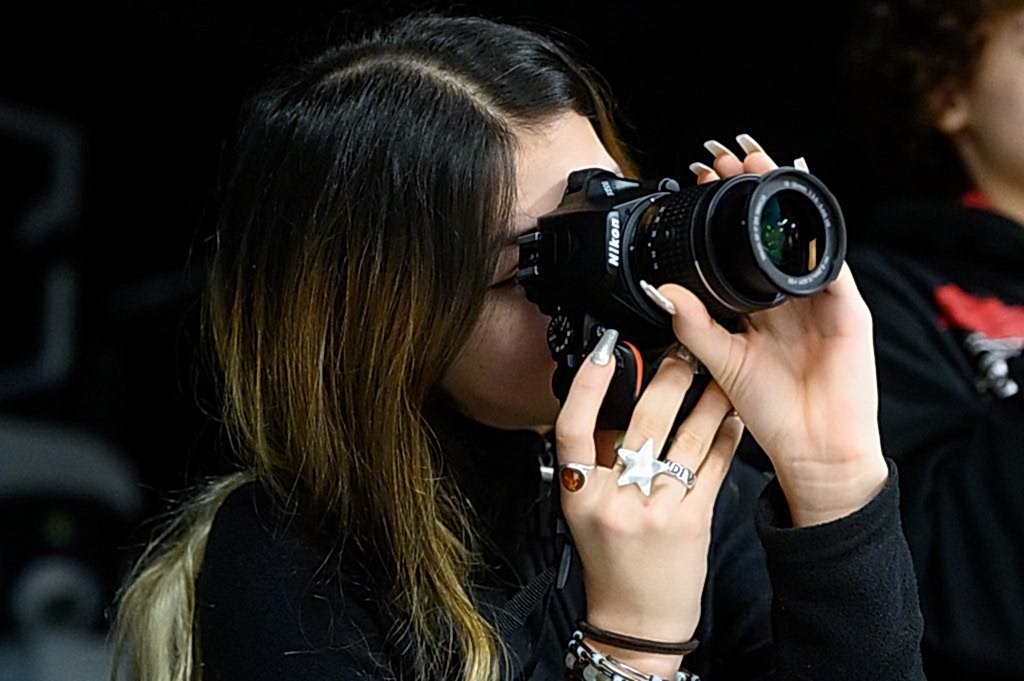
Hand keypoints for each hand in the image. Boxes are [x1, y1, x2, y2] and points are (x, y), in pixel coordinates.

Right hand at [555, 330, 743, 675]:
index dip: (588, 384)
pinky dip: (725, 438)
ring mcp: (654, 511)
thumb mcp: (585, 510)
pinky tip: (731, 420)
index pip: (574, 428)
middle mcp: (614, 501)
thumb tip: (614, 400)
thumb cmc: (610, 560)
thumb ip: (595, 461)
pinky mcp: (691, 521)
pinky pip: (713, 466)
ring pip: (686, 438)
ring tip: (719, 376)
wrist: (637, 620)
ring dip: (707, 400)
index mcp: (578, 495)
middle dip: (669, 379)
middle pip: (643, 423)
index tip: (606, 347)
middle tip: (683, 352)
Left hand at [672, 135, 887, 526]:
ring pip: (801, 236)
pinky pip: (833, 265)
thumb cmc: (770, 412)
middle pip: (768, 229)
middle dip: (751, 189)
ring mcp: (817, 299)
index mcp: (755, 306)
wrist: (814, 449)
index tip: (697, 179)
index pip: (735, 246)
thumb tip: (661, 290)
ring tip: (762, 165)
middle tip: (727, 156)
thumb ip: (694, 325)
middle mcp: (785, 296)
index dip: (720, 211)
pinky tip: (802, 211)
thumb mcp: (722, 362)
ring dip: (783, 199)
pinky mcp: (846, 309)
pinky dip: (819, 238)